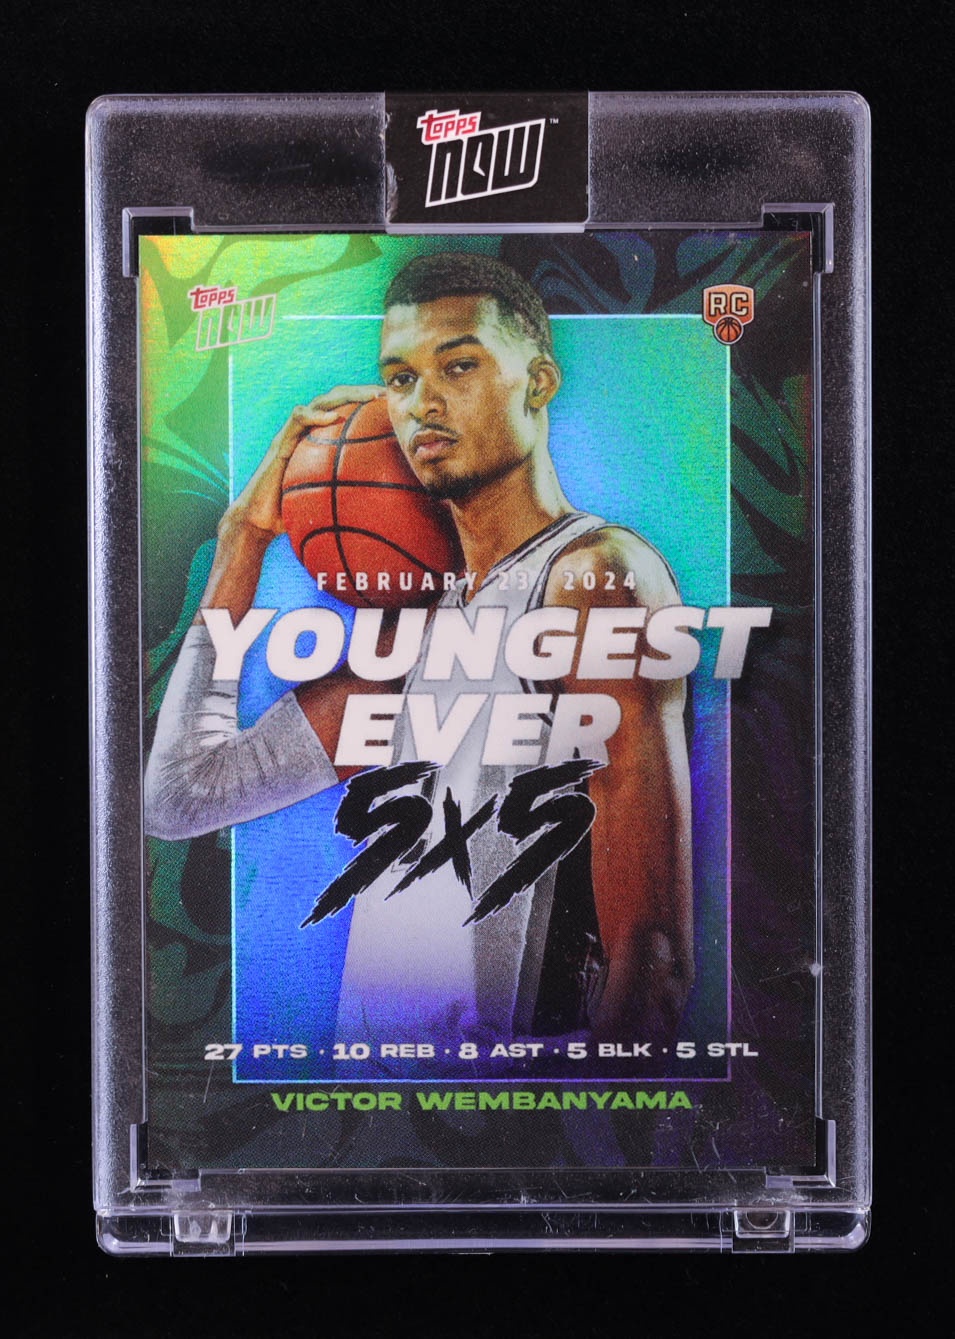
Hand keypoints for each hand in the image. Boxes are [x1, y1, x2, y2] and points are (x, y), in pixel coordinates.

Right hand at [225, 385, 384, 537]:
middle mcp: (308, 432)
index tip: (391, 405)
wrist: (261, 519)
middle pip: (336, 400)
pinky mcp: (281, 441)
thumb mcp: (331, 503)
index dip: (367, 406)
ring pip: (320, 402)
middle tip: (385, 394)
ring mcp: (293, 434)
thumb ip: (352, 497)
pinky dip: (316, 416)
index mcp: (322, 441)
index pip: (346, 412)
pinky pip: (297, 420)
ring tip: (368, 396)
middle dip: (361, 392)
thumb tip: (384, 509)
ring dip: (345, 395)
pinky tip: (333, 417)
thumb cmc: (296, 514)